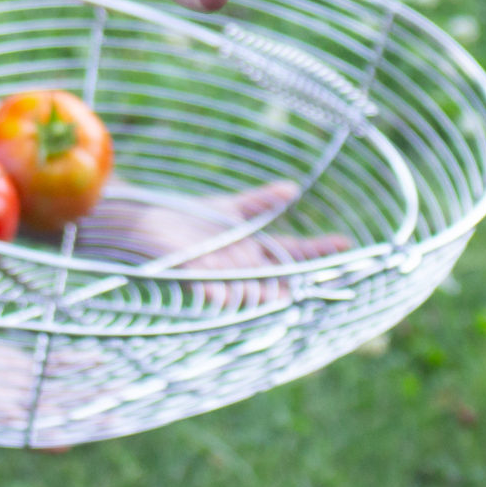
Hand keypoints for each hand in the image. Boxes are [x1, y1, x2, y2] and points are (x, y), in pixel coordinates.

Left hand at [81, 179, 351, 309]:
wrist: (141, 220)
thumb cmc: (183, 219)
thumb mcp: (227, 209)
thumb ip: (260, 203)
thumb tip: (293, 189)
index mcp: (250, 250)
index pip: (291, 252)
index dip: (317, 251)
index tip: (345, 244)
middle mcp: (239, 267)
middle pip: (273, 278)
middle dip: (288, 283)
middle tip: (304, 287)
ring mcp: (216, 273)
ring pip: (245, 289)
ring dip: (257, 293)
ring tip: (273, 297)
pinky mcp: (188, 274)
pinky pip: (206, 287)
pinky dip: (216, 292)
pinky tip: (223, 295)